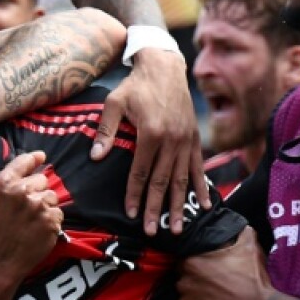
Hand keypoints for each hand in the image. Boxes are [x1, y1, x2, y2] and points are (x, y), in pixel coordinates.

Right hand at [0, 150, 62, 282]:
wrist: (2, 257)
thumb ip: (10, 179)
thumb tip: (34, 159)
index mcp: (4, 183)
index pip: (25, 161)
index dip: (34, 158)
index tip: (41, 156)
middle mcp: (22, 191)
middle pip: (42, 179)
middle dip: (38, 190)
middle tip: (28, 207)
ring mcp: (38, 206)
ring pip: (52, 196)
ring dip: (46, 206)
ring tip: (33, 220)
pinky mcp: (51, 221)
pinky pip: (58, 213)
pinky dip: (52, 220)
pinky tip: (39, 229)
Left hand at [91, 47, 208, 234]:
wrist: (164, 67)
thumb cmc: (135, 85)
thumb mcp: (114, 102)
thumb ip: (105, 130)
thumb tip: (95, 157)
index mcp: (151, 132)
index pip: (141, 171)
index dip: (135, 194)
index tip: (131, 214)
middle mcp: (172, 140)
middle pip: (163, 181)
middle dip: (157, 209)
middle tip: (152, 232)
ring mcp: (186, 140)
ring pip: (182, 179)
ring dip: (179, 205)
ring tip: (176, 229)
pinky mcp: (194, 138)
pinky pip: (198, 167)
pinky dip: (201, 187)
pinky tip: (205, 205)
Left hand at [177, 227, 270, 299]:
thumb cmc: (253, 281)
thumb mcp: (249, 248)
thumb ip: (240, 232)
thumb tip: (239, 225)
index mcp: (191, 263)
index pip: (184, 258)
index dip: (196, 261)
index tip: (209, 264)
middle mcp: (184, 284)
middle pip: (185, 277)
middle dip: (196, 277)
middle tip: (215, 280)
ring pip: (188, 296)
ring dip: (198, 295)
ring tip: (217, 296)